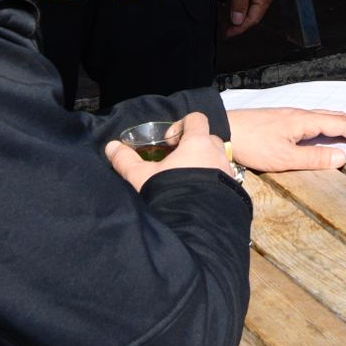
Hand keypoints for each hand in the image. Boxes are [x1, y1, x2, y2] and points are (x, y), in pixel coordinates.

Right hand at [105, 111, 232, 187]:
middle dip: (194, 147)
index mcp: (198, 143)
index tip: (169, 143)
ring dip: (204, 165)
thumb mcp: (141, 176)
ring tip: (186, 182)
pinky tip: (198, 197)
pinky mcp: (234, 191)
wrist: (194, 226)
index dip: (182, 125)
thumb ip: (126, 160)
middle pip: (208, 139)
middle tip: (176, 163)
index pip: (197, 119)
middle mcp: (218, 154)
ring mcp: (228, 173)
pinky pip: (224, 180)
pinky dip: (213, 183)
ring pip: (217, 160)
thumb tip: (111, 147)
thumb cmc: (169, 193)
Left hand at [225, 0, 282, 36]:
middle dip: (239, 21)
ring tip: (226, 17)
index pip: (254, 18)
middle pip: (255, 12)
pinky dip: (244, 2)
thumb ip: (239, 1)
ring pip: (254, 4)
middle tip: (224, 27)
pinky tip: (234, 3)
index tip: (226, 34)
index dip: (240, 28)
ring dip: (241, 12)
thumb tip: (237, 21)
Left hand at [227, 106, 345, 172]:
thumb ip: (314, 159)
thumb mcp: (285, 158)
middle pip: (337, 116)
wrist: (224, 130)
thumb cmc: (252, 144)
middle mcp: (300, 114)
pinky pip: (316, 118)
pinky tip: (328, 129)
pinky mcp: (282, 120)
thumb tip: (342, 158)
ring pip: (326, 116)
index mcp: (304, 121)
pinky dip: (331, 123)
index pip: (340, 124)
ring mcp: (291, 116)